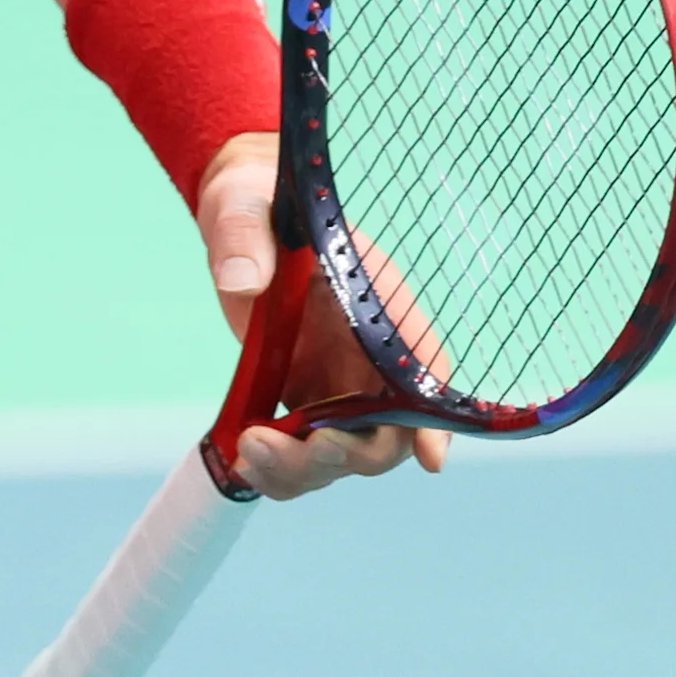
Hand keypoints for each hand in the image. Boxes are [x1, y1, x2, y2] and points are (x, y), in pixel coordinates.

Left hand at [191, 133, 451, 501]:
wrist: (242, 221)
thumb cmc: (256, 205)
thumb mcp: (243, 210)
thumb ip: (244, 240)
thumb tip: (241, 280)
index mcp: (377, 302)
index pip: (425, 365)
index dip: (435, 415)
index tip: (429, 456)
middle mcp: (370, 354)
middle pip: (388, 431)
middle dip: (344, 454)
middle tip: (275, 444)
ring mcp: (340, 384)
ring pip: (346, 455)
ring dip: (303, 471)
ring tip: (247, 450)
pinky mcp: (305, 401)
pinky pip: (306, 455)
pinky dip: (280, 470)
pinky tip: (243, 457)